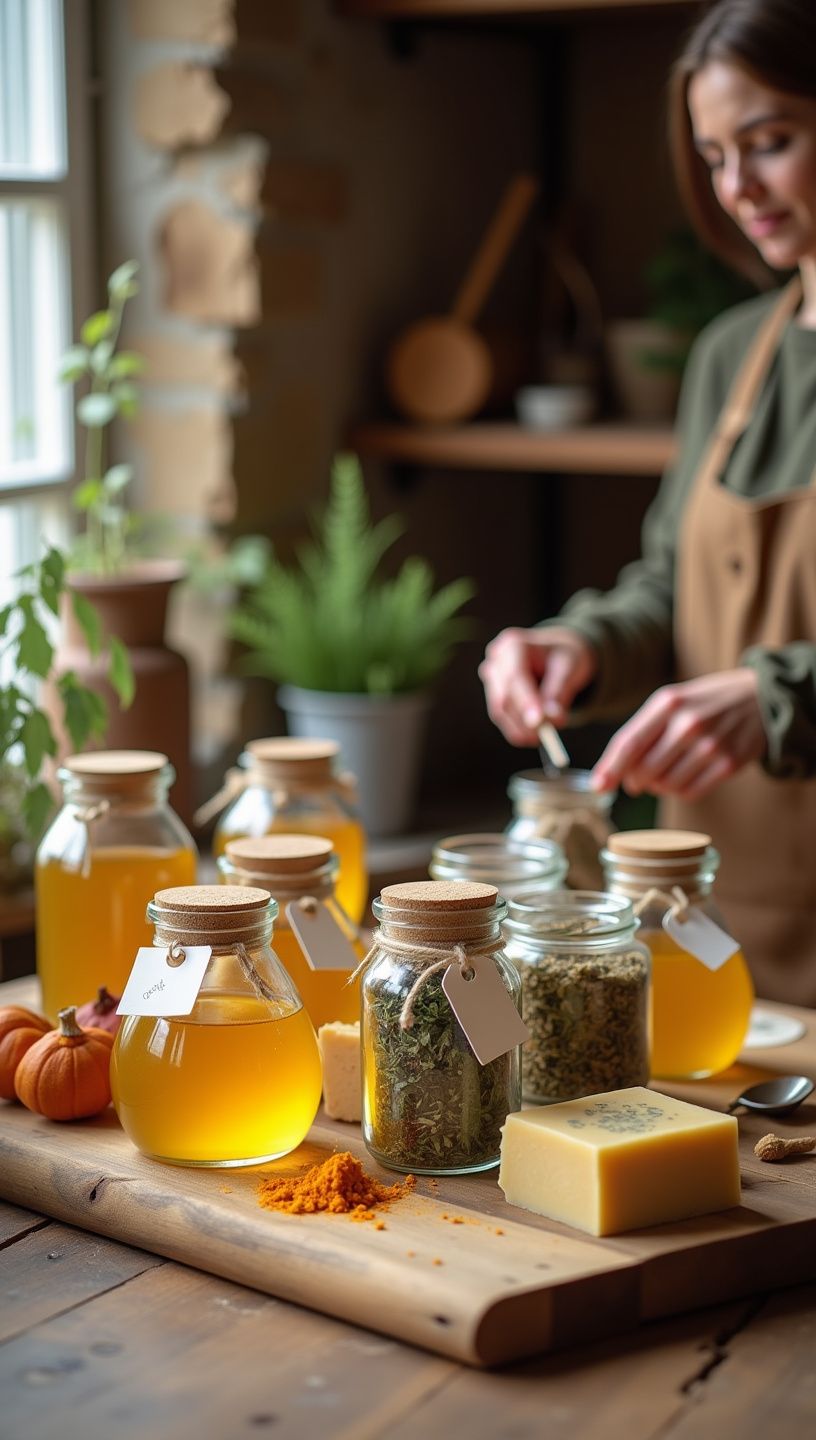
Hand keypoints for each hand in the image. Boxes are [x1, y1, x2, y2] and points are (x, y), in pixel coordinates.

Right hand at [478, 626, 597, 746]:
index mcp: (514, 644)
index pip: (515, 676)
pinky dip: (517, 728)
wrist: (557, 654)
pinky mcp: (493, 694)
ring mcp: (491, 677)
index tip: (538, 723)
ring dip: (521, 728)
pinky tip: (534, 734)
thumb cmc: (565, 657)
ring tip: (546, 735)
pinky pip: (501, 716)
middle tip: (547, 736)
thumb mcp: (570, 669)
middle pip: (504, 696)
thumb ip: (560, 692)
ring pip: (500, 710)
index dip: (525, 701)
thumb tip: (553, 719)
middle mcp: (497, 660)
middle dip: (524, 720)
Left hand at [592, 668, 765, 799]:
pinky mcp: (728, 764)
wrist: (759, 697)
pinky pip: (689, 792)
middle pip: (645, 770)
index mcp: (668, 703)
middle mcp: (689, 723)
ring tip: (664, 773)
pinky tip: (683, 777)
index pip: (629, 743)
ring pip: (666, 785)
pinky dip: (679, 791)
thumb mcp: (671, 701)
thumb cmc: (704, 701)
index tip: (598, 786)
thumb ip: (643, 731)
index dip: (610, 769)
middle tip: (637, 780)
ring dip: (658, 787)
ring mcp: (711, 745)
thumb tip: (617, 773)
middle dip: (635, 780)